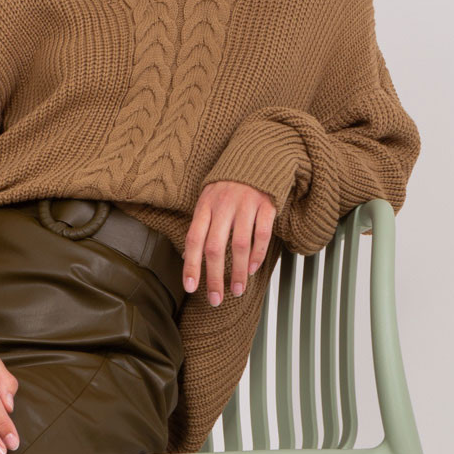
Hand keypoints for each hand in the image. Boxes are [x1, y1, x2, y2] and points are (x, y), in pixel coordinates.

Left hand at [182, 179, 275, 304]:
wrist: (258, 155)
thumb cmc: (229, 184)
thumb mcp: (208, 199)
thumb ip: (200, 225)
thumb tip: (187, 256)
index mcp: (205, 205)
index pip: (194, 239)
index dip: (191, 265)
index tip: (191, 287)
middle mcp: (224, 205)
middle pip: (215, 247)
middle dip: (214, 277)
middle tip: (215, 299)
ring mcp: (246, 204)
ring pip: (239, 245)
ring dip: (238, 272)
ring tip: (238, 290)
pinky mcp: (267, 204)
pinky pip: (262, 235)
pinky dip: (257, 255)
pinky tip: (253, 268)